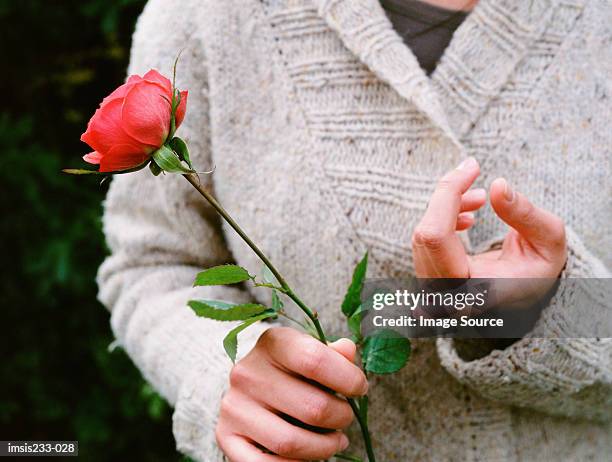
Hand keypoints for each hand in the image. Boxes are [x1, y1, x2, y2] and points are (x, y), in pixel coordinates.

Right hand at [216, 327, 367, 460]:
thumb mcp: (310, 352)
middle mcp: (247, 372)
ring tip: (336, 440)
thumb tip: (348, 351)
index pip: (315, 359)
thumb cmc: (291, 368)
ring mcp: (234, 406)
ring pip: (291, 442)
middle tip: (346, 418)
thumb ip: (332, 353)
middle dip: (341, 418)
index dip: (348, 379)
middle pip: (312, 407)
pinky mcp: (225, 435)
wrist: (250, 385)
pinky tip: (310, 457)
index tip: (359, 388)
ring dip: (324, 448)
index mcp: (272, 343)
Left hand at [412, 157, 566, 303]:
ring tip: (480, 198)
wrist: (527, 294)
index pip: (436, 238)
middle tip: (473, 170)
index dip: (447, 194)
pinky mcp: (429, 278)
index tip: (472, 166)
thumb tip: (497, 186)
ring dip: (447, 207)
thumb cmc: (538, 270)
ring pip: (422, 235)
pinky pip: (424, 242)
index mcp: (470, 290)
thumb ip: (526, 215)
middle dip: (448, 195)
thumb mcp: (549, 242)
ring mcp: (432, 289)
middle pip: (425, 234)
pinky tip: (466, 217)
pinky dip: (442, 219)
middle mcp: (444, 295)